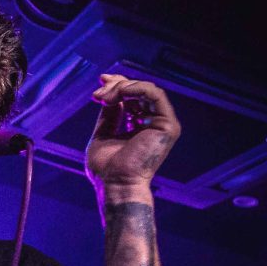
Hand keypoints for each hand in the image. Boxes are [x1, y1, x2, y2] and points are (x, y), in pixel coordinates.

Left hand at [85, 73, 179, 190]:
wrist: (115, 184)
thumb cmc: (107, 168)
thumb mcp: (104, 133)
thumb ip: (110, 113)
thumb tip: (110, 93)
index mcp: (141, 126)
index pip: (134, 97)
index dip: (118, 85)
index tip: (100, 81)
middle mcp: (154, 124)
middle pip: (140, 90)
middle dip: (117, 85)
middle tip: (98, 93)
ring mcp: (163, 124)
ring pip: (146, 89)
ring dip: (122, 88)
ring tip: (104, 98)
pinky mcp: (168, 126)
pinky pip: (155, 94)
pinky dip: (135, 88)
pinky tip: (119, 94)